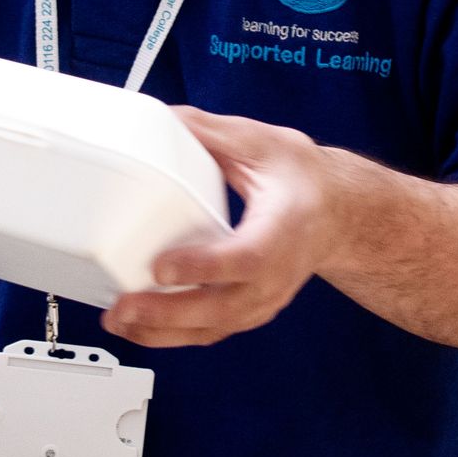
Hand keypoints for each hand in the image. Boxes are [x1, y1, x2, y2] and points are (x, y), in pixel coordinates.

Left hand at [101, 108, 342, 348]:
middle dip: (169, 313)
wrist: (338, 215)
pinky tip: (136, 328)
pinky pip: (210, 333)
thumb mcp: (263, 143)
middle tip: (125, 306)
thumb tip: (164, 119)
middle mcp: (276, 274)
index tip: (162, 267)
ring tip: (119, 321)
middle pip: (224, 308)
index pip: (247, 258)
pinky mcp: (249, 311)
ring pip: (214, 329)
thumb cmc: (302, 180)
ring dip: (163, 332)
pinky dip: (171, 336)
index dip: (204, 267)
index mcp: (284, 228)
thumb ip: (211, 132)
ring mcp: (264, 299)